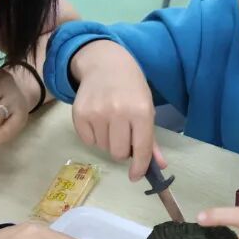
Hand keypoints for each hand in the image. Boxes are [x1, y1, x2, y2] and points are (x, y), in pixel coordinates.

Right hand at [69, 41, 166, 180]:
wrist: (105, 63)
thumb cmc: (131, 87)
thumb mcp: (146, 107)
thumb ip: (150, 139)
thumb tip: (159, 166)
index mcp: (140, 111)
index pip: (141, 148)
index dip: (139, 167)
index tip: (135, 176)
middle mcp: (118, 112)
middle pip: (118, 153)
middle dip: (122, 150)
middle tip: (124, 136)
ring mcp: (96, 113)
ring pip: (103, 148)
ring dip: (108, 141)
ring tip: (111, 123)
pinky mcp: (79, 114)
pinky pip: (88, 141)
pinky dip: (94, 136)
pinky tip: (98, 120)